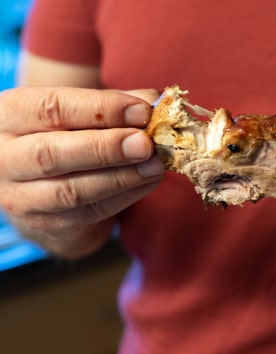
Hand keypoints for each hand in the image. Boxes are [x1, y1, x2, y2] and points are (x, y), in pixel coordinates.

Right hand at [0, 86, 164, 258]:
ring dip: (120, 178)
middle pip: (51, 153)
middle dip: (105, 148)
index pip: (51, 108)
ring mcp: (19, 197)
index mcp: (9, 115)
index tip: (143, 111)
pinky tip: (147, 181)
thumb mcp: (80, 111)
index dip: (101, 109)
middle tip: (146, 144)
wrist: (42, 186)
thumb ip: (115, 103)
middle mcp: (4, 157)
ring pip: (70, 191)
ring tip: (155, 165)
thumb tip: (153, 101)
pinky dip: (124, 196)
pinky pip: (89, 213)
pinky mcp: (44, 224)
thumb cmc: (66, 136)